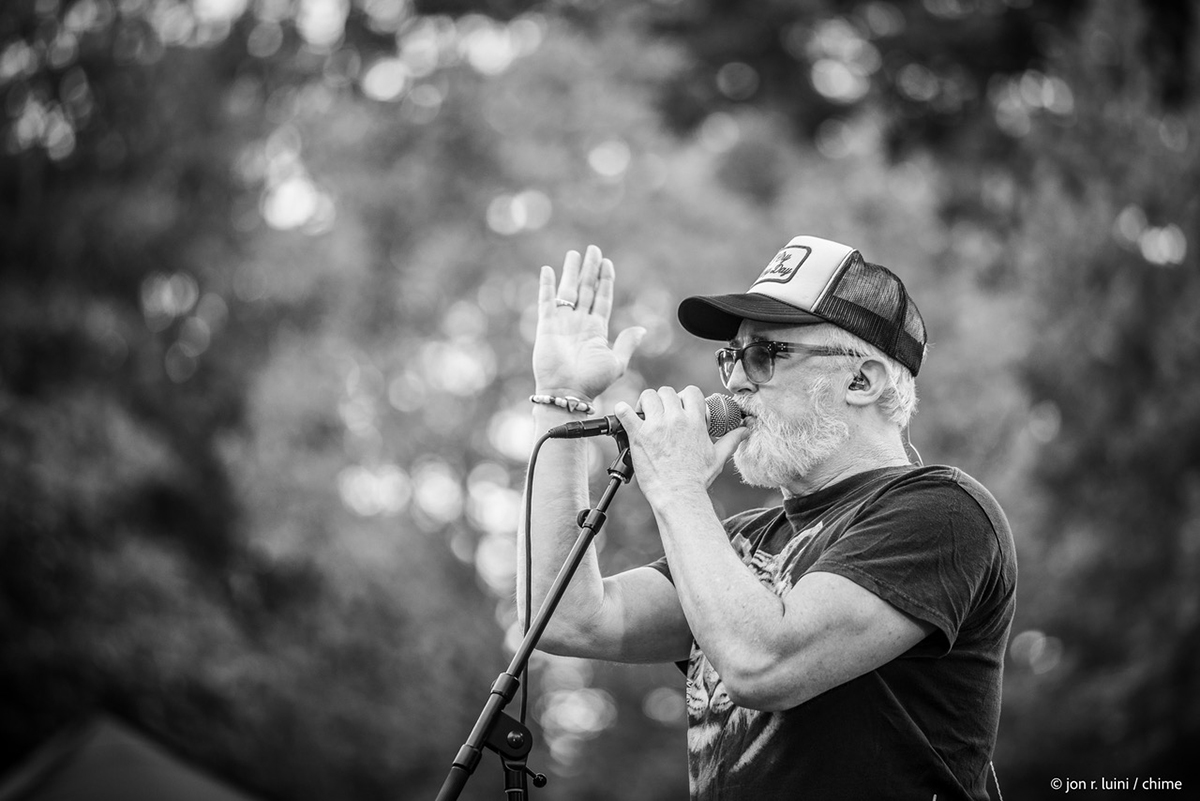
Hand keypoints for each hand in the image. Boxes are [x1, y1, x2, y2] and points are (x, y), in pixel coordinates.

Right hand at [533, 246, 644, 399]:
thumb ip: (627, 344)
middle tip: (593, 250)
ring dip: (571, 272)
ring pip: (568, 290)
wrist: (568, 392)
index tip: (607, 263)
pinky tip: (548, 270)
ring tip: (575, 254)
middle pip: (586, 289)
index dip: (605, 280)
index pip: (602, 298)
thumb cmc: (592, 382)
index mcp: (596, 329)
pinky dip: (546, 285)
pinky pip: (546, 301)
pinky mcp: (546, 326)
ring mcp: (562, 323)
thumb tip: (642, 329)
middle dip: (590, 269)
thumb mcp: (616, 362)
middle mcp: (579, 322)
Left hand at [614, 386, 748, 499]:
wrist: (678, 494)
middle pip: (667, 392)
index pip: (690, 391)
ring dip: (645, 403)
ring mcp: (656, 426)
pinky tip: (624, 415)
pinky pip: (625, 413)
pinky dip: (622, 411)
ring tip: (645, 413)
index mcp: (695, 421)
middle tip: (661, 412)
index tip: (681, 407)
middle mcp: (676, 419)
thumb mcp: (718, 457)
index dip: (685, 396)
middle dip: (664, 400)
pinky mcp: (639, 435)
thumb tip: (745, 430)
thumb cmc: (697, 478)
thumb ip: (731, 439)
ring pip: (648, 396)